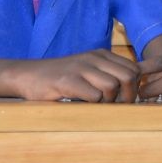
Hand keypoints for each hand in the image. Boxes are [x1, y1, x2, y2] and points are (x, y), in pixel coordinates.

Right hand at [13, 49, 139, 102]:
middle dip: (128, 96)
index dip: (134, 88)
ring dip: (109, 102)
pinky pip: (94, 95)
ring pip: (113, 86)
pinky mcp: (67, 81)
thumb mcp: (87, 71)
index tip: (123, 100)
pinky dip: (93, 105)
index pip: (134, 69)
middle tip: (115, 107)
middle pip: (129, 76)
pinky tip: (83, 105)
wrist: (26, 75)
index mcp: (101, 55)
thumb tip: (134, 91)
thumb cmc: (59, 79)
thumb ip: (107, 75)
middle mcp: (93, 58)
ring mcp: (80, 68)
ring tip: (97, 106)